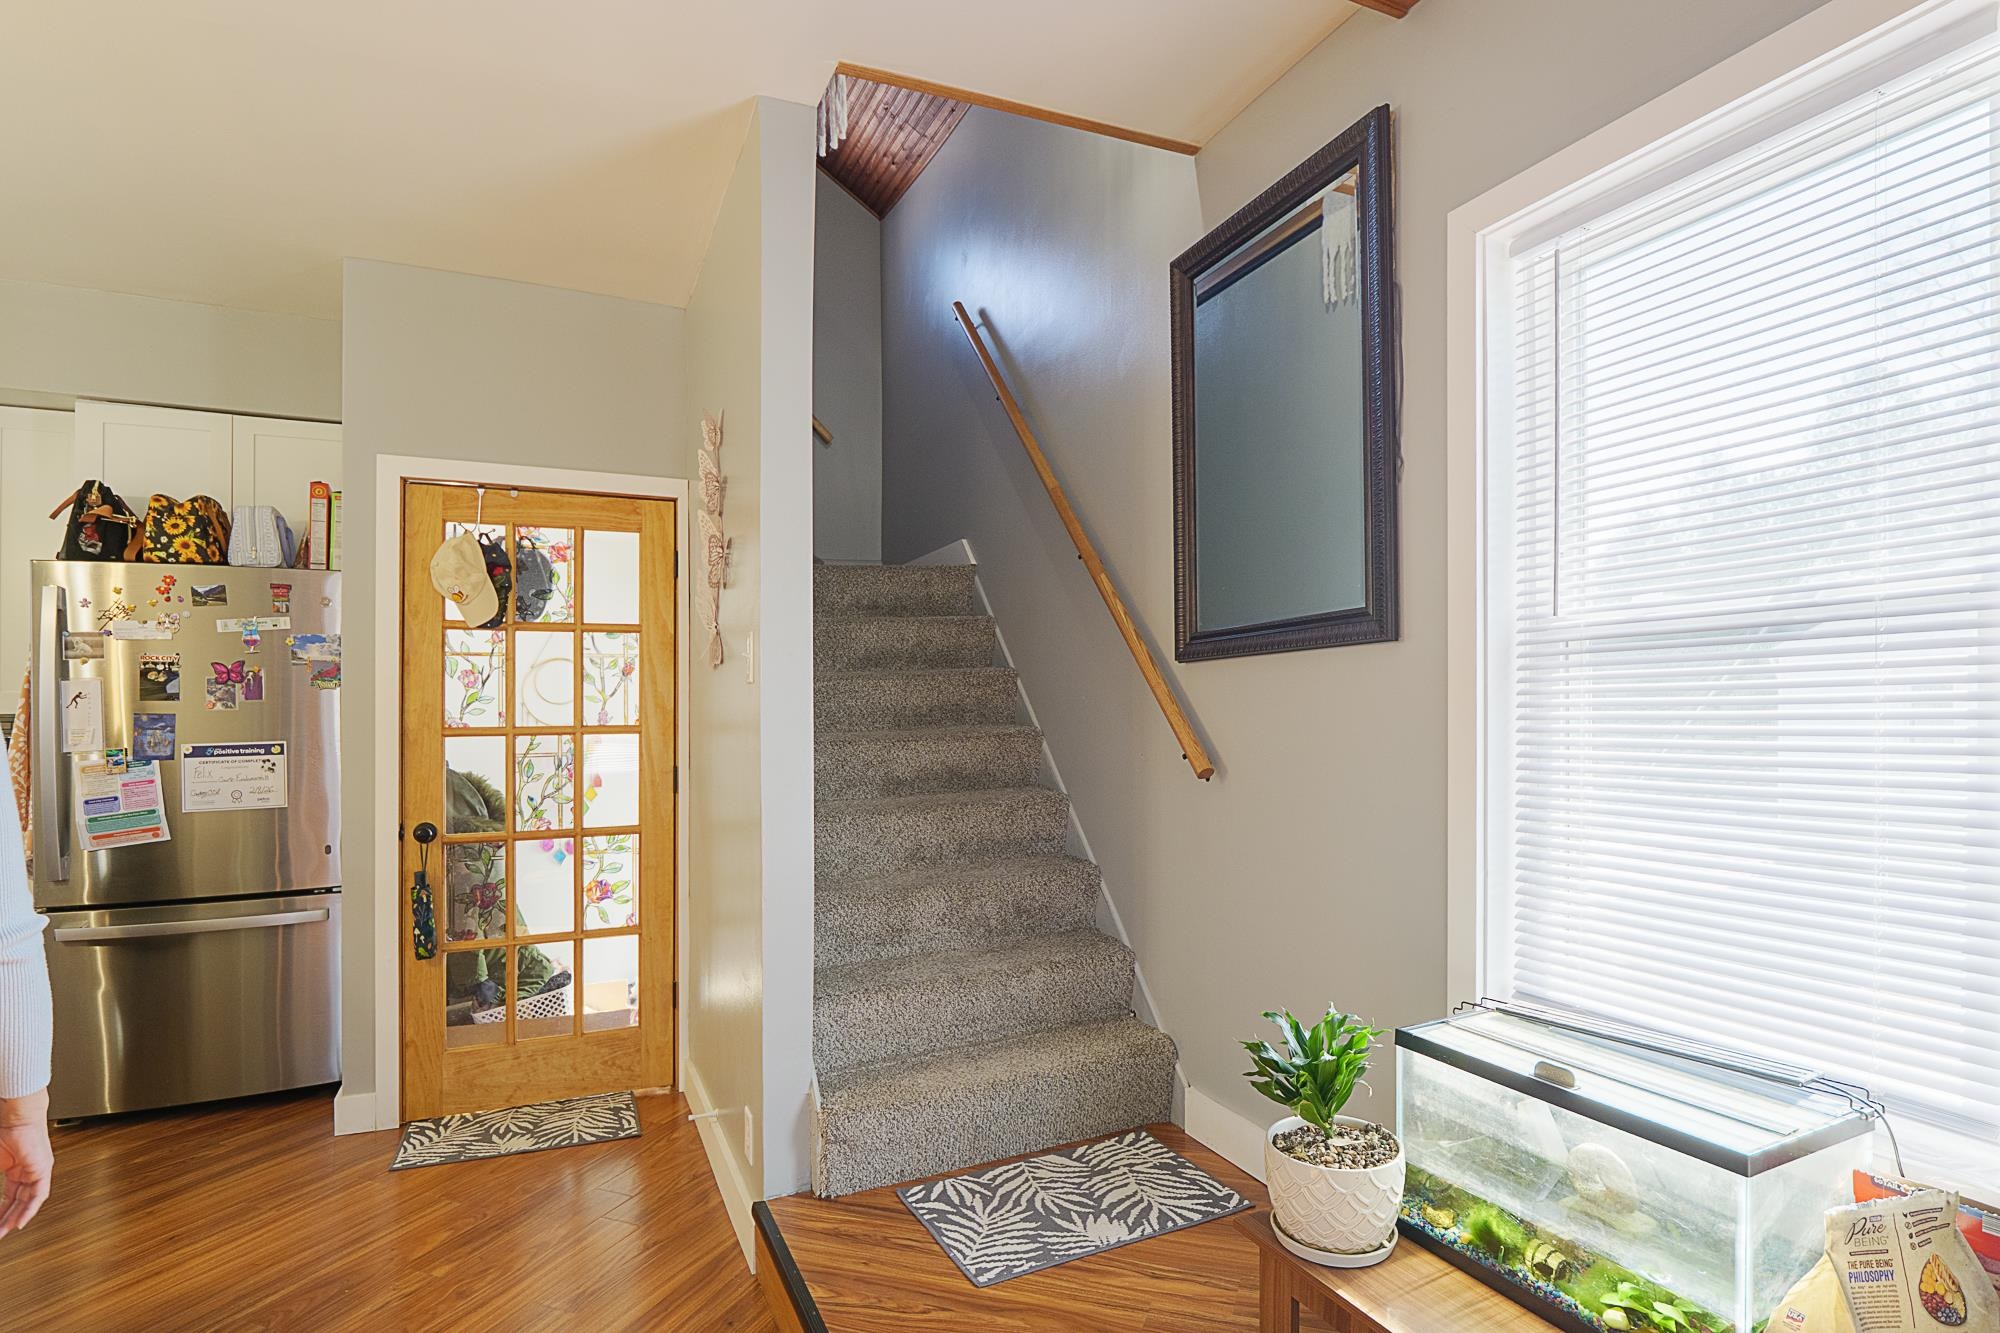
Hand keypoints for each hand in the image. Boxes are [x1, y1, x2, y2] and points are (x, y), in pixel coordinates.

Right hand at [0, 1088, 51, 1238]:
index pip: (9, 1196)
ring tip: (5, 1231)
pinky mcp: (43, 1169)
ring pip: (28, 1200)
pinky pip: (38, 1194)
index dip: (1, 1211)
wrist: (15, 1116)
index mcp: (15, 1168)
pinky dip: (29, 1209)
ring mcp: (37, 1170)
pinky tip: (20, 1221)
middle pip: (18, 1201)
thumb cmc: (4, 1131)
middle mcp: (28, 1170)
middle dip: (6, 1219)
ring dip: (16, 1217)